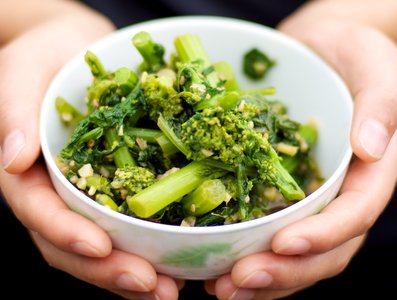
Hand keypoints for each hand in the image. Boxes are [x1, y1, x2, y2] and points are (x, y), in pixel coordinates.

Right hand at [0, 6, 180, 299]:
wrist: (78, 51)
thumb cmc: (45, 58)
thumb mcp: (22, 72)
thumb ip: (13, 111)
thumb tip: (13, 158)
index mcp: (29, 174)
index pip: (41, 214)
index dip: (68, 234)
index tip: (101, 248)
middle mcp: (59, 194)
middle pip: (75, 245)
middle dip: (110, 269)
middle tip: (152, 285)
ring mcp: (90, 194)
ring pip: (105, 246)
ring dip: (135, 272)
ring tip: (170, 289)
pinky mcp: (120, 186)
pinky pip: (132, 224)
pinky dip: (151, 246)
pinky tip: (178, 261)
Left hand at [208, 17, 396, 299]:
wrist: (318, 50)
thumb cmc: (352, 53)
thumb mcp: (375, 66)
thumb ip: (382, 104)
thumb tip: (371, 149)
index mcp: (370, 172)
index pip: (354, 214)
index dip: (322, 235)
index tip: (284, 244)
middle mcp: (340, 194)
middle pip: (322, 249)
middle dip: (283, 271)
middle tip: (237, 280)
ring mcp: (309, 197)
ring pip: (294, 253)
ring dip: (261, 276)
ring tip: (221, 288)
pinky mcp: (279, 190)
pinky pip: (267, 230)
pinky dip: (246, 251)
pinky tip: (217, 264)